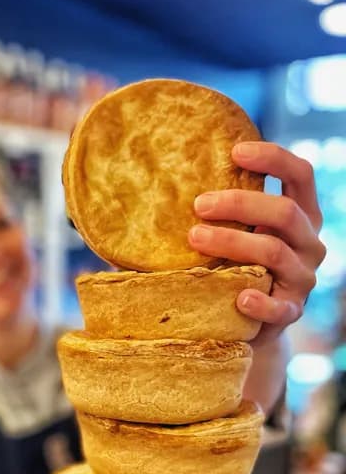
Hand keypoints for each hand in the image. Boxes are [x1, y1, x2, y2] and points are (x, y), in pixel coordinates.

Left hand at [189, 141, 325, 344]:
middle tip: (199, 204)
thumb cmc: (237, 264)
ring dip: (233, 242)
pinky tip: (237, 299)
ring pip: (273, 252)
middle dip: (240, 203)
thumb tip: (163, 179)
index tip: (235, 151)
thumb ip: (225, 210)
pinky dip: (259, 303)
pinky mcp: (291, 311)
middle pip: (285, 212)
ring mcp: (303, 278)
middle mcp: (309, 242)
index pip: (300, 175)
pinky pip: (279, 307)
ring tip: (195, 238)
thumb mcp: (240, 231)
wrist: (250, 322)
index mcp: (301, 215)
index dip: (274, 158)